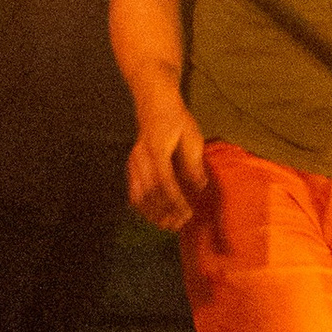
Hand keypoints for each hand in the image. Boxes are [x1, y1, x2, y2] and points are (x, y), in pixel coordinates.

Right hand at [127, 104, 210, 235]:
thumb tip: (200, 187)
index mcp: (157, 150)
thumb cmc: (176, 120)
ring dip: (152, 214)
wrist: (154, 106)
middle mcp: (140, 159)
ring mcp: (132, 164)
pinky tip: (154, 215)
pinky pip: (133, 193)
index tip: (188, 214)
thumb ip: (193, 163)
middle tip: (178, 225)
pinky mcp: (131, 168)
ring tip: (167, 225)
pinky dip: (143, 207)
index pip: (165, 182)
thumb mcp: (191, 137)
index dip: (175, 201)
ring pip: (138, 196)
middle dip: (164, 213)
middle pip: (148, 193)